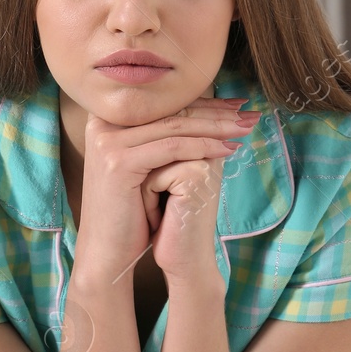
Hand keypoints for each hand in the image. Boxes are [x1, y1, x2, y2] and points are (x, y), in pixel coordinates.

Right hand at [72, 96, 250, 289]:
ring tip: (245, 129)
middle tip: (248, 112)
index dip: (203, 101)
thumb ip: (162, 135)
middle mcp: (102, 124)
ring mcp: (107, 142)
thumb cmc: (131, 211)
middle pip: (169, 111)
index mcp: (107, 119)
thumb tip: (206, 109)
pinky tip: (228, 149)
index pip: (164, 102)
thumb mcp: (145, 165)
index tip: (237, 104)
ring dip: (216, 127)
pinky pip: (171, 148)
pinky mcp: (118, 161)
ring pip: (174, 127)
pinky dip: (204, 147)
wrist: (108, 250)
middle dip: (214, 111)